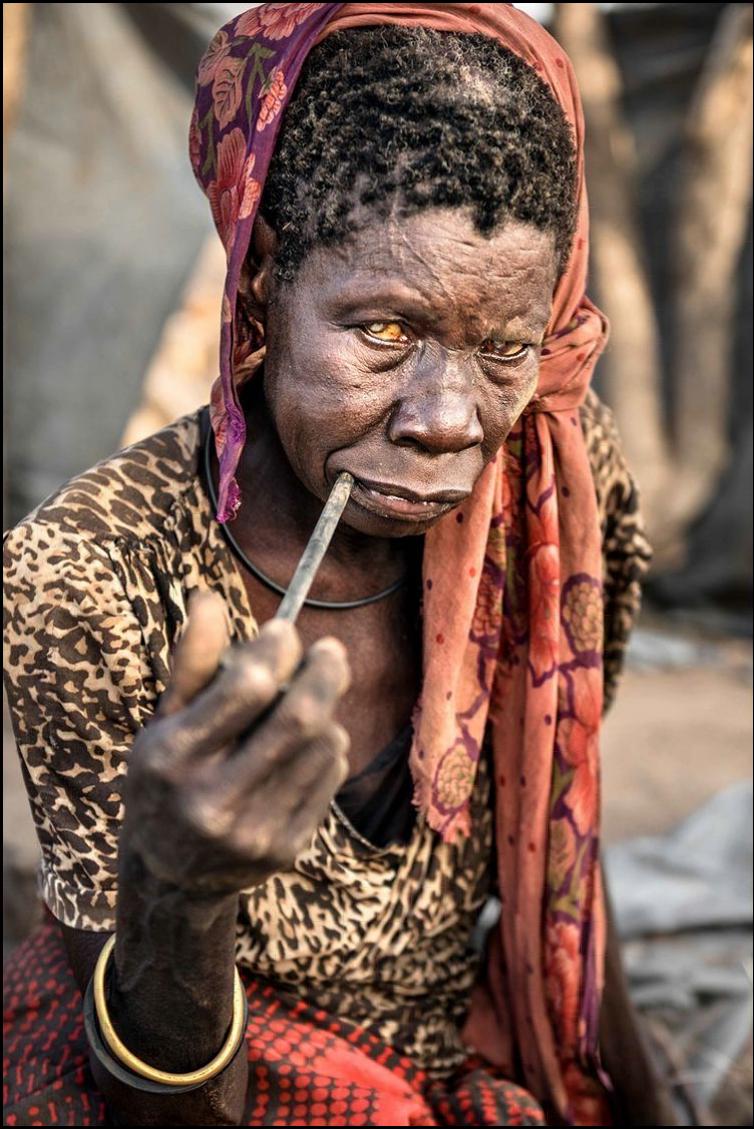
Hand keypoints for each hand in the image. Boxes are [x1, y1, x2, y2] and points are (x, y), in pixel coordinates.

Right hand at [123, 592, 350, 896]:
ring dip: (325, 713)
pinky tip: (307, 744)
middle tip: (331, 649)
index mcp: (171, 759)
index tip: (283, 630)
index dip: (274, 651)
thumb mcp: (165, 721)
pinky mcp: (284, 851)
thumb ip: (192, 662)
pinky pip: (328, 778)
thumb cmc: (168, 778)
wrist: (172, 877)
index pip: (245, 689)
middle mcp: (210, 801)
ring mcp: (252, 832)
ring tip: (308, 704)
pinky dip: (327, 749)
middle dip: (324, 674)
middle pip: (298, 719)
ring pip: (321, 746)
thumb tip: (210, 597)